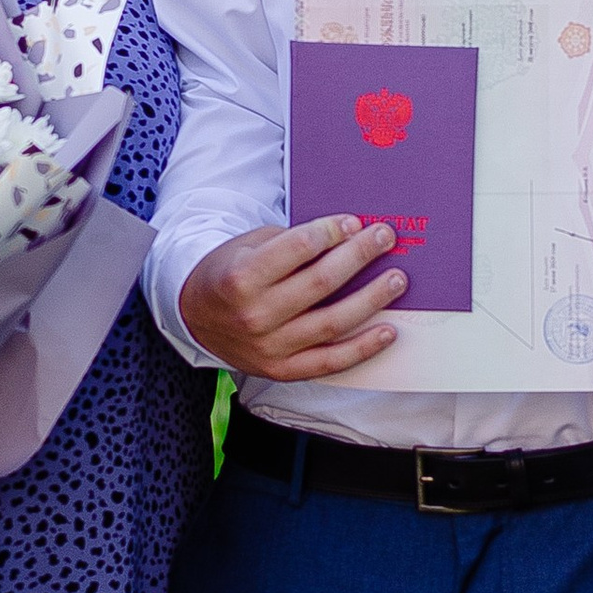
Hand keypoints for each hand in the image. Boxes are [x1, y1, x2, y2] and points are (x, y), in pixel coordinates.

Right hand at [179, 216, 406, 379]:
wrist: (194, 317)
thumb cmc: (230, 272)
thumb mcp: (248, 246)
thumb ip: (291, 242)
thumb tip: (348, 234)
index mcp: (242, 277)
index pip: (298, 248)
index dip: (331, 232)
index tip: (354, 222)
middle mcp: (255, 314)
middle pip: (321, 282)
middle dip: (359, 255)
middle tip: (385, 237)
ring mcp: (269, 347)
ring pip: (332, 322)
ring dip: (371, 299)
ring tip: (397, 279)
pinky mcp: (281, 370)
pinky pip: (330, 362)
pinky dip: (363, 348)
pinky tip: (388, 330)